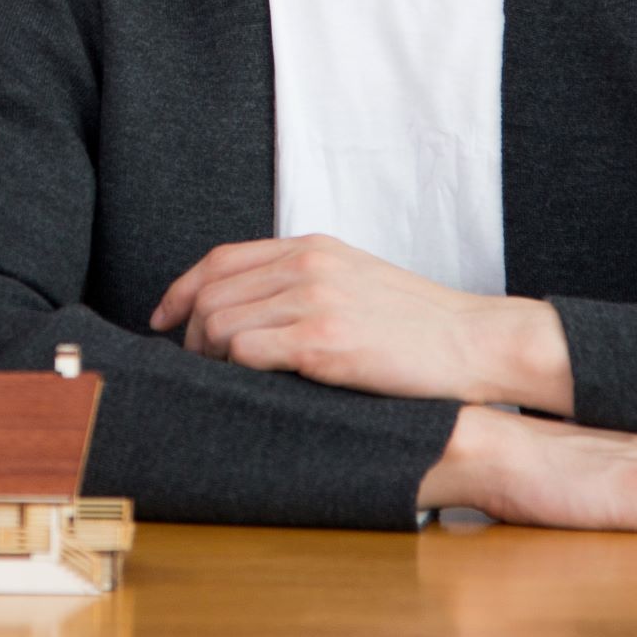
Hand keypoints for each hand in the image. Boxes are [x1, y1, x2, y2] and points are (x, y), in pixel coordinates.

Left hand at [151, 233, 572, 410]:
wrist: (474, 342)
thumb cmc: (418, 325)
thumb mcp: (354, 280)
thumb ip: (304, 282)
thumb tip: (250, 309)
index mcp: (311, 247)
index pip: (221, 259)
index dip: (180, 290)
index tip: (162, 319)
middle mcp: (306, 265)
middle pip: (211, 292)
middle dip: (188, 332)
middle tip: (190, 364)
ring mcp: (313, 301)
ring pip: (220, 323)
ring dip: (205, 357)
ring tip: (216, 380)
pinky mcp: (322, 342)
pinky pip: (245, 352)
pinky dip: (229, 372)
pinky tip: (241, 389)